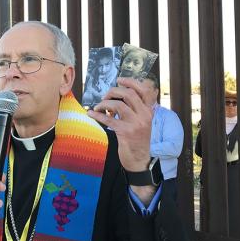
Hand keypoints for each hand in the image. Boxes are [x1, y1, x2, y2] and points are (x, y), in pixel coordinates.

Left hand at [87, 77, 155, 202]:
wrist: (139, 160)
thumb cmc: (137, 140)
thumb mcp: (141, 123)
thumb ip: (135, 110)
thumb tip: (118, 97)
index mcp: (149, 111)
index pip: (144, 90)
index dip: (131, 82)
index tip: (119, 80)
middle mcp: (144, 115)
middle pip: (128, 94)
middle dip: (113, 92)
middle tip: (105, 97)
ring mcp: (135, 124)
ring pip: (118, 105)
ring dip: (104, 103)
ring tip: (98, 107)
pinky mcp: (125, 132)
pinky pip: (109, 119)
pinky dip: (97, 115)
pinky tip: (91, 114)